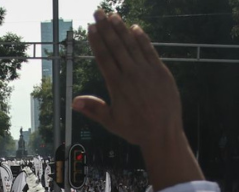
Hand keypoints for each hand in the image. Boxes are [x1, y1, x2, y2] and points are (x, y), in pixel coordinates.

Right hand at [73, 11, 198, 189]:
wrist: (163, 133)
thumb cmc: (136, 129)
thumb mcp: (111, 122)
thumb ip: (93, 109)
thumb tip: (74, 102)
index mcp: (117, 85)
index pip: (104, 57)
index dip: (96, 41)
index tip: (90, 28)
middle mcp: (131, 74)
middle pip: (116, 46)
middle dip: (106, 27)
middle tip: (98, 12)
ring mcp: (147, 71)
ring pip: (132, 44)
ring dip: (122, 29)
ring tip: (113, 16)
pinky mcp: (161, 71)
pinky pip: (149, 50)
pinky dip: (142, 38)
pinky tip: (135, 28)